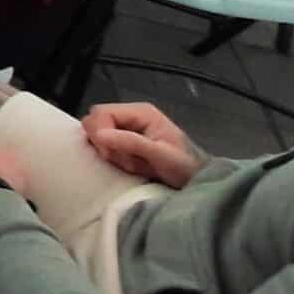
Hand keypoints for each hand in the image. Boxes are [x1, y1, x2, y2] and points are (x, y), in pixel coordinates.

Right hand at [82, 103, 207, 188]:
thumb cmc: (184, 167)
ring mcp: (126, 128)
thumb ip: (131, 142)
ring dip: (107, 150)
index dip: (100, 132)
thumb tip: (99, 135)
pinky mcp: (123, 141)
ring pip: (97, 133)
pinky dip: (109, 155)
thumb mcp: (160, 155)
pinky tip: (125, 163)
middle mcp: (131, 115)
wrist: (197, 181)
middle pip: (96, 120)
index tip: (109, 153)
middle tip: (119, 159)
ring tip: (127, 163)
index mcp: (140, 112)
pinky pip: (103, 144)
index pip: (102, 112)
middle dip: (102, 142)